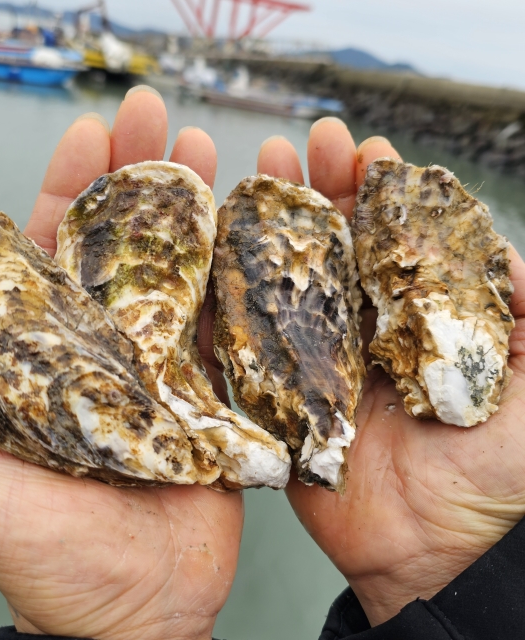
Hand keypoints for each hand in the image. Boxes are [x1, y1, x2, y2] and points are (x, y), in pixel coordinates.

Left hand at [0, 86, 241, 639]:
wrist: (134, 611)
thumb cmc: (42, 557)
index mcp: (46, 353)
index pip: (53, 251)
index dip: (69, 187)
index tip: (90, 135)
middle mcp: (104, 346)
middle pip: (119, 244)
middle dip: (135, 176)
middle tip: (156, 120)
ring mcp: (163, 364)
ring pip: (177, 268)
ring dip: (190, 206)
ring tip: (203, 151)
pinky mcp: (211, 390)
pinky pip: (224, 319)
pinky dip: (236, 271)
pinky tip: (247, 224)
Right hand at [253, 121, 524, 625]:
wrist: (444, 552)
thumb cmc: (505, 469)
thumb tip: (509, 248)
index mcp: (416, 317)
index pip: (391, 237)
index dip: (378, 190)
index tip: (365, 149)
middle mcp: (362, 331)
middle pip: (332, 247)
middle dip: (316, 191)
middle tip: (300, 148)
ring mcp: (315, 362)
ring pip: (285, 282)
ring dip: (267, 229)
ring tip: (252, 177)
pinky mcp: (278, 400)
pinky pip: (246, 346)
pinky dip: (227, 299)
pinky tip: (213, 252)